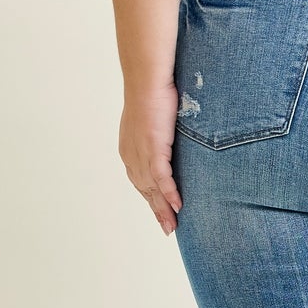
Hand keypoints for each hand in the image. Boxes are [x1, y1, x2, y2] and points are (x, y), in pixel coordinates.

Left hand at [119, 82, 182, 235]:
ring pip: (152, 189)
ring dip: (163, 209)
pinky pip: (161, 178)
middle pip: (144, 190)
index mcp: (129, 148)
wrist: (148, 78)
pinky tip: (177, 206)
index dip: (150, 198)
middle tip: (168, 228)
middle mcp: (131, 154)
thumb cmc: (153, 91)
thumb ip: (159, 131)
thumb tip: (170, 135)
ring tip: (173, 225)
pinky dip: (169, 194)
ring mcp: (141, 152)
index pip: (140, 180)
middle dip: (156, 211)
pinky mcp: (153, 148)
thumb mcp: (154, 116)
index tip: (161, 212)